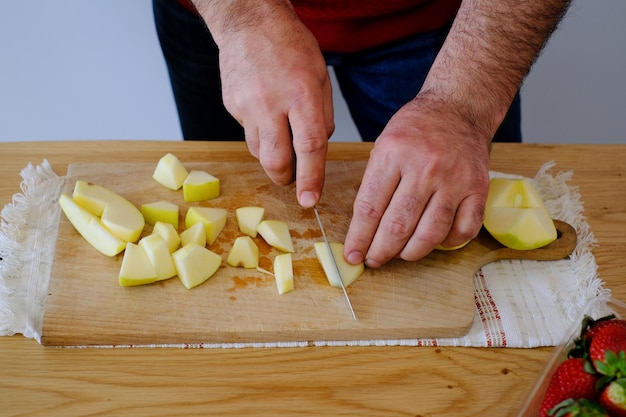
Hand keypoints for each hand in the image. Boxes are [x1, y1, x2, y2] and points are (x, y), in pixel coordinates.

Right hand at [198, 1, 333, 207]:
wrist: (249, 21)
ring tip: (281, 135)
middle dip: (285, 177)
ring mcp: (246, 105)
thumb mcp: (319, 77)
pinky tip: (265, 112)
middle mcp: (271, 102)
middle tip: (293, 176)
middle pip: (275, 160)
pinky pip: (248, 132)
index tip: (309, 200)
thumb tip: (317, 150)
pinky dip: (260, 132)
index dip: (311, 179)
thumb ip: (321, 116)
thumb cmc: (291, 46)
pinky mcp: (231, 105)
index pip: (309, 148)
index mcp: (301, 95)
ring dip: (272, 154)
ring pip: (258, 151)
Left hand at [343, 94, 491, 267]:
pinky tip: (433, 242)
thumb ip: (374, 184)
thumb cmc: (416, 128)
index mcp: (393, 154)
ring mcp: (455, 180)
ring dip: (410, 253)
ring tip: (399, 255)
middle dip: (380, 251)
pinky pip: (463, 231)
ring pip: (430, 234)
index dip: (359, 238)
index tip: (352, 254)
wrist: (459, 108)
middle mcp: (425, 168)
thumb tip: (362, 228)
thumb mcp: (383, 145)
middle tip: (373, 260)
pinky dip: (447, 244)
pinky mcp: (478, 189)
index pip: (370, 208)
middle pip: (398, 226)